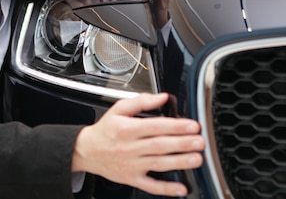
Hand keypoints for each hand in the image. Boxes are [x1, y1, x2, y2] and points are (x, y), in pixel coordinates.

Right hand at [72, 93, 203, 196]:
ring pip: (158, 164)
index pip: (155, 127)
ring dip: (179, 162)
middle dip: (182, 144)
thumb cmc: (105, 130)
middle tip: (199, 141)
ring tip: (196, 159)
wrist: (86, 151)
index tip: (192, 125)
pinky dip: (166, 189)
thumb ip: (141, 101)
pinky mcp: (131, 178)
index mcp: (127, 129)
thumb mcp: (118, 109)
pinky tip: (181, 188)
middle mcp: (129, 148)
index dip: (175, 126)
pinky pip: (150, 185)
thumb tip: (162, 97)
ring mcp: (131, 165)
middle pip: (159, 146)